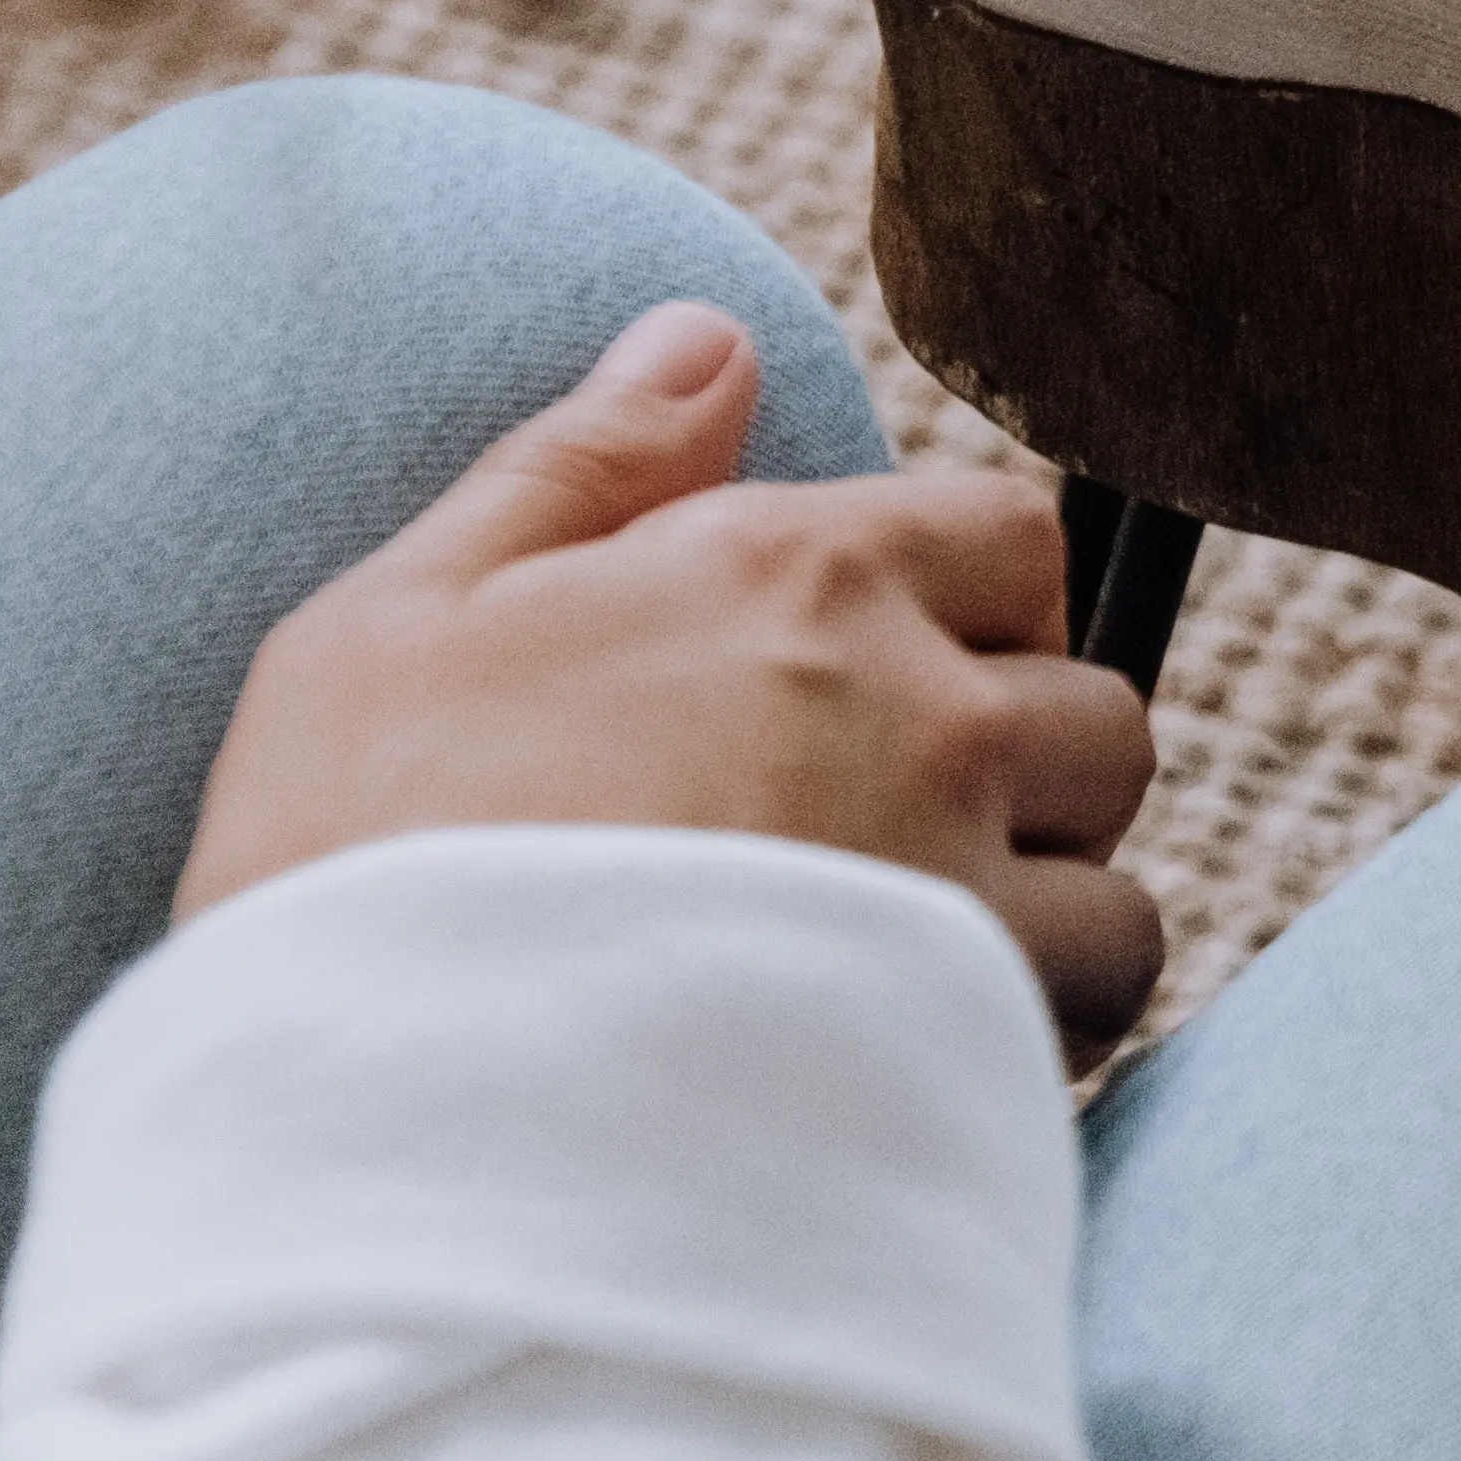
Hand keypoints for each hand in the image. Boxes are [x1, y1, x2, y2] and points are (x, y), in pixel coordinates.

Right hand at [183, 303, 1166, 1054]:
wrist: (347, 1123)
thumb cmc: (345, 869)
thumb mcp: (402, 623)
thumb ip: (582, 465)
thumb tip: (710, 337)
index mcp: (790, 576)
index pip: (1009, 539)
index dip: (974, 619)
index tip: (889, 703)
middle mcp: (917, 706)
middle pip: (1094, 713)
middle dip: (1024, 784)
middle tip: (889, 863)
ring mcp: (963, 869)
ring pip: (1115, 875)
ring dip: (1043, 925)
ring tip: (901, 988)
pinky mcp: (980, 1029)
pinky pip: (1099, 1006)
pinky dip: (1040, 1038)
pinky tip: (919, 1070)